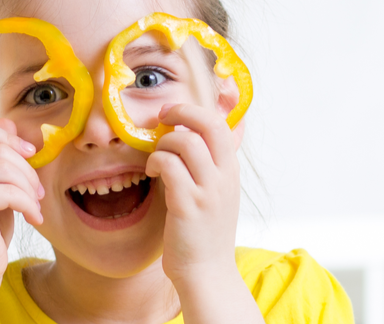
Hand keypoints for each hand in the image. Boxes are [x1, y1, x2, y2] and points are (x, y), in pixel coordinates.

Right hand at [0, 119, 45, 282]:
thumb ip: (0, 156)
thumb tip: (9, 121)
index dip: (10, 138)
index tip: (30, 155)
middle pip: (0, 150)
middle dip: (27, 171)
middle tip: (39, 193)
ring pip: (6, 169)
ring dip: (29, 188)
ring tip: (35, 205)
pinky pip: (9, 192)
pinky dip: (28, 204)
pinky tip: (33, 218)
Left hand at [146, 103, 242, 283]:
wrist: (206, 272)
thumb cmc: (204, 234)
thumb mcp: (216, 194)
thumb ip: (208, 168)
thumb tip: (186, 138)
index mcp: (231, 171)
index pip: (220, 123)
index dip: (194, 111)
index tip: (174, 113)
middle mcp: (224, 177)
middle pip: (208, 123)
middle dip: (180, 112)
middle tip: (161, 118)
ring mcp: (208, 190)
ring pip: (185, 141)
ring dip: (162, 143)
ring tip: (155, 159)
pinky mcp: (187, 204)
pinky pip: (169, 165)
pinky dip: (155, 162)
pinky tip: (152, 173)